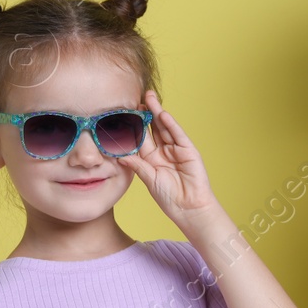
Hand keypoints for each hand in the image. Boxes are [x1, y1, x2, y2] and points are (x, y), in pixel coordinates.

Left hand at [118, 89, 219, 224]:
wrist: (188, 208)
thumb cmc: (169, 197)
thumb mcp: (148, 179)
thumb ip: (136, 164)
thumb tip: (118, 154)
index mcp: (152, 159)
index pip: (141, 138)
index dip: (134, 126)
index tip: (124, 114)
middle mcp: (164, 151)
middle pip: (153, 129)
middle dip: (146, 114)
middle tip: (137, 99)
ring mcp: (177, 150)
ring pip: (165, 128)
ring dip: (157, 113)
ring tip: (149, 98)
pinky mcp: (188, 151)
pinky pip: (178, 135)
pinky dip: (171, 125)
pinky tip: (163, 115)